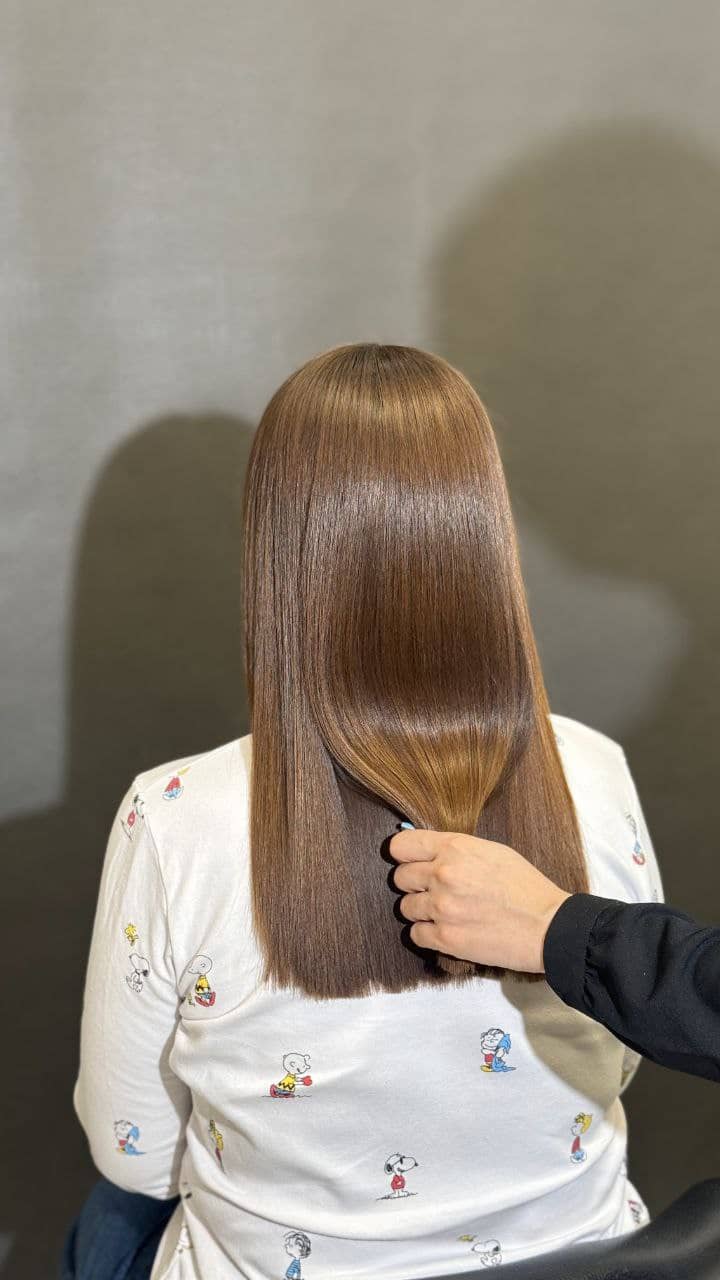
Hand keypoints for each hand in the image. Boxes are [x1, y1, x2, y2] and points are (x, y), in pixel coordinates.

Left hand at [388, 827, 570, 972]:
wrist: (548, 926)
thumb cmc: (525, 887)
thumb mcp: (492, 851)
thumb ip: (457, 850)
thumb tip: (428, 852)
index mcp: (455, 848)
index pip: (401, 846)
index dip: (402, 854)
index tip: (407, 862)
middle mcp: (443, 874)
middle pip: (399, 877)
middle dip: (413, 884)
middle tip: (433, 890)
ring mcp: (442, 907)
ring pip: (405, 907)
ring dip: (421, 910)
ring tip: (445, 913)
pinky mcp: (445, 938)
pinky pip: (415, 934)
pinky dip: (427, 933)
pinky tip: (446, 930)